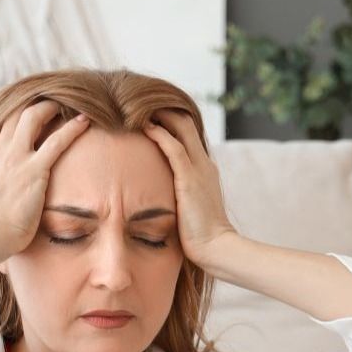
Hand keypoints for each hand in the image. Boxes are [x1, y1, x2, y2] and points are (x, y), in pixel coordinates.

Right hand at [0, 99, 90, 257]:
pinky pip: (57, 141)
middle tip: (51, 107)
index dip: (19, 125)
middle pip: (16, 115)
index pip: (3, 131)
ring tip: (66, 106)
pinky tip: (85, 121)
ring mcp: (16, 157)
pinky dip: (72, 128)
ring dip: (51, 108)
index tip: (33, 127)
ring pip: (34, 116)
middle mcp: (0, 150)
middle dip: (34, 106)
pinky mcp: (35, 169)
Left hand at [142, 109, 238, 270]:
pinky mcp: (190, 178)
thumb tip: (156, 199)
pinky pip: (173, 147)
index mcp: (204, 169)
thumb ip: (176, 198)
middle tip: (138, 103)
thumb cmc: (199, 237)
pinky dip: (158, 133)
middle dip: (162, 110)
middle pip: (185, 122)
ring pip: (180, 127)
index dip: (169, 121)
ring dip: (158, 115)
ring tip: (136, 107)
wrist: (215, 248)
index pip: (188, 134)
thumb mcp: (187, 210)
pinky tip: (143, 126)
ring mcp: (199, 168)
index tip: (147, 116)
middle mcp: (204, 163)